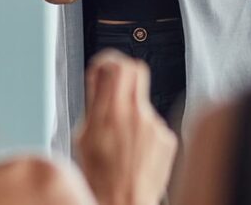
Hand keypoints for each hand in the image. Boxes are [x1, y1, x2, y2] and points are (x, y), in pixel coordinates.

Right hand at [74, 50, 177, 204]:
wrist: (122, 204)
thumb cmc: (99, 181)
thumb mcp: (82, 137)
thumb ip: (93, 103)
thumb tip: (98, 80)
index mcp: (111, 112)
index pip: (117, 65)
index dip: (109, 60)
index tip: (104, 66)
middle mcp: (136, 114)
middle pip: (137, 70)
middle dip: (124, 73)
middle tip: (115, 84)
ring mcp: (155, 126)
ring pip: (144, 103)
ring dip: (132, 112)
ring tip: (120, 140)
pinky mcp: (167, 138)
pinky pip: (155, 125)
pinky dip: (144, 132)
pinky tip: (134, 151)